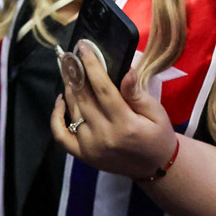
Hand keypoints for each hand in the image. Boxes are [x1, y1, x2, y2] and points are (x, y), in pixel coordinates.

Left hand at [52, 38, 175, 178]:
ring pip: (72, 111)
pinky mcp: (83, 155)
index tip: (83, 48)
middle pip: (83, 98)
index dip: (91, 66)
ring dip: (69, 89)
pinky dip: (56, 116)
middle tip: (69, 56)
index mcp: (125, 124)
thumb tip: (126, 71)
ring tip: (69, 72)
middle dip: (75, 73)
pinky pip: (61, 134)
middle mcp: (104, 136)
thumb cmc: (158, 136)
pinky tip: (61, 100)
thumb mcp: (156, 113)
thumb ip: (137, 94)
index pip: (102, 89)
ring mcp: (90, 147)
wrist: (157, 167)